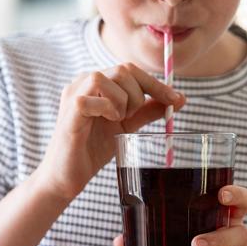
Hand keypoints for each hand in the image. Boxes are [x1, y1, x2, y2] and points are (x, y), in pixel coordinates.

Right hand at [35, 63, 185, 200]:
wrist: (68, 175)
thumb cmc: (94, 148)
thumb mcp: (128, 125)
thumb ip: (148, 110)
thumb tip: (178, 99)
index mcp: (97, 82)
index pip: (131, 70)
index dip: (156, 84)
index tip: (176, 99)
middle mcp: (83, 82)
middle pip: (123, 70)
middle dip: (139, 95)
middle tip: (133, 117)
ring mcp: (74, 94)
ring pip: (108, 79)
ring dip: (122, 102)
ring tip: (116, 120)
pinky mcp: (69, 111)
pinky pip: (92, 99)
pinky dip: (107, 110)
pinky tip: (105, 121)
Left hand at [113, 185, 246, 245]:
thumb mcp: (183, 238)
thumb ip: (154, 236)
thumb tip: (120, 240)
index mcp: (225, 220)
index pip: (242, 202)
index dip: (237, 195)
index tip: (222, 195)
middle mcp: (238, 240)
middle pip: (239, 233)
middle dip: (217, 238)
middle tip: (195, 244)